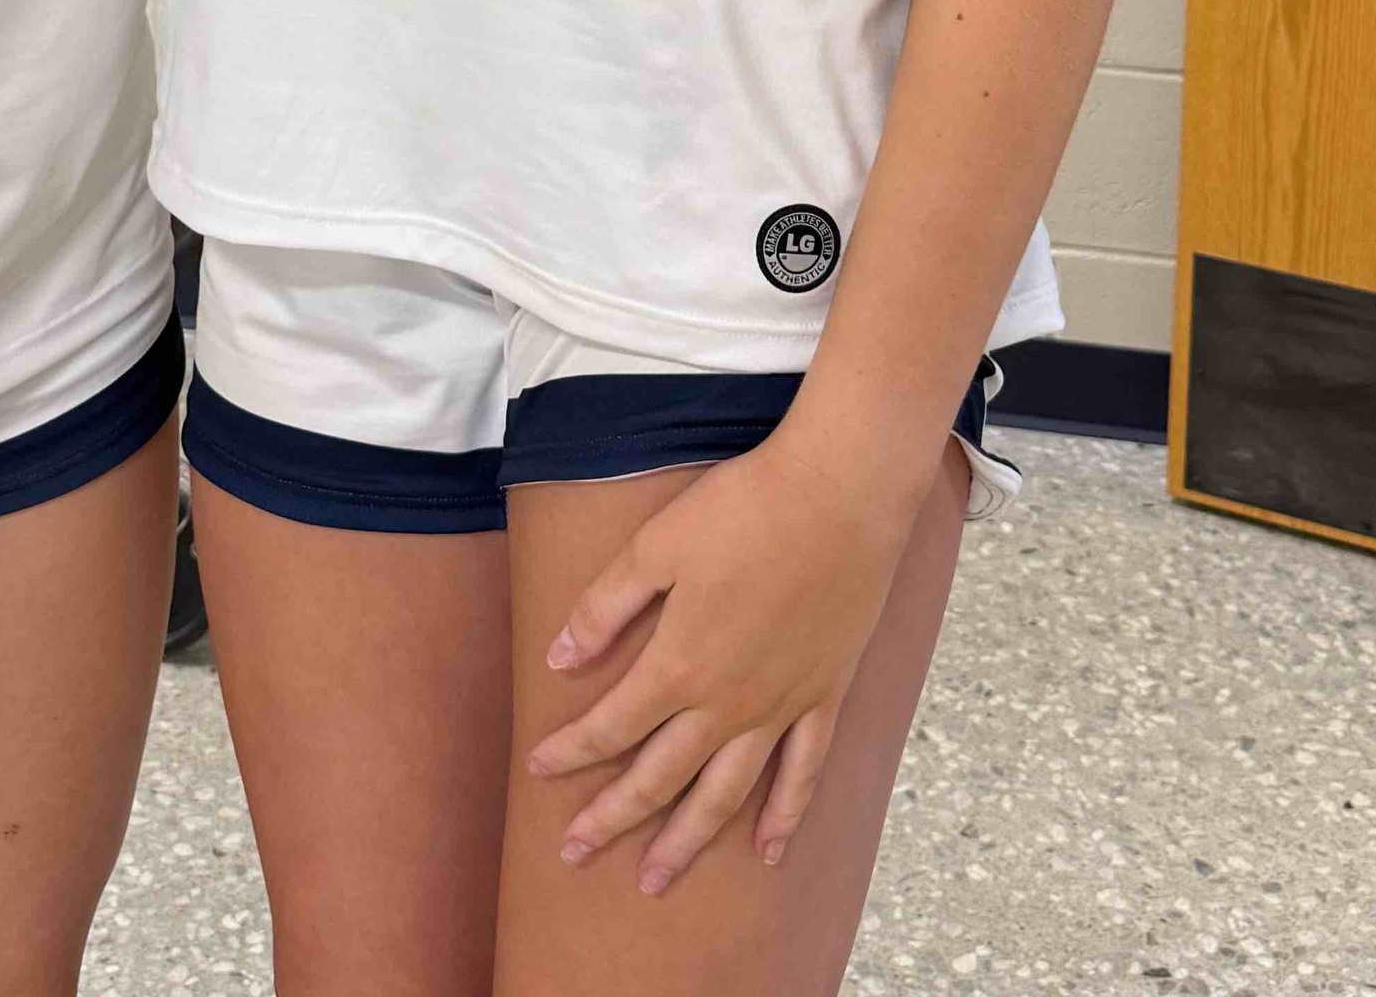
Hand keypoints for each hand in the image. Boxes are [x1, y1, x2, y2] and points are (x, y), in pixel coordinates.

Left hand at [525, 427, 927, 894]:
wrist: (838, 495)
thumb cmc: (741, 509)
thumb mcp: (654, 547)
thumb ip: (604, 609)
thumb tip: (557, 659)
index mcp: (677, 664)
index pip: (611, 727)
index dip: (571, 752)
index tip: (538, 769)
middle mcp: (726, 703)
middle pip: (659, 779)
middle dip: (611, 819)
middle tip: (574, 855)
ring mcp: (779, 707)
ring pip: (725, 795)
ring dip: (686, 842)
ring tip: (655, 880)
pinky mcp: (824, 696)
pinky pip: (801, 774)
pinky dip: (784, 817)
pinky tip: (768, 852)